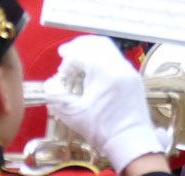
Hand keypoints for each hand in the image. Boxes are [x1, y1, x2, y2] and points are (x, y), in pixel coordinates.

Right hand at [44, 35, 163, 173]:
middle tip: (66, 53)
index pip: (83, 52)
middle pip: (99, 43)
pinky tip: (93, 74)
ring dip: (92, 53)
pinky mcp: (134, 79)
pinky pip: (117, 60)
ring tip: (79, 64)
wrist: (131, 141)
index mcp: (105, 70)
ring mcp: (130, 71)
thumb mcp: (72, 113)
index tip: (61, 72)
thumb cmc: (102, 128)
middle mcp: (120, 65)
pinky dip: (103, 60)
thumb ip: (56, 95)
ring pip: (109, 50)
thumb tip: (51, 84)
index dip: (68, 58)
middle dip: (80, 46)